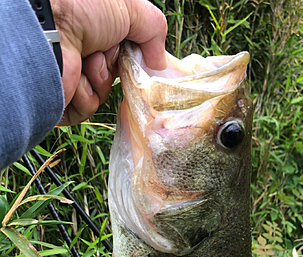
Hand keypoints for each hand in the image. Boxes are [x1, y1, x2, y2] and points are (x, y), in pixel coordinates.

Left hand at [50, 0, 167, 125]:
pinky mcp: (60, 98)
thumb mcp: (132, 8)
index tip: (134, 53)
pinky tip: (76, 77)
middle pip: (116, 75)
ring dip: (101, 79)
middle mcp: (83, 51)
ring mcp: (70, 75)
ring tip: (88, 61)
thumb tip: (160, 63)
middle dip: (116, 67)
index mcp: (97, 31)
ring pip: (103, 93)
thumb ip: (154, 31)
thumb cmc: (85, 6)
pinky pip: (87, 107)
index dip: (132, 56)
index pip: (125, 54)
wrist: (48, 25)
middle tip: (106, 53)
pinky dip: (86, 94)